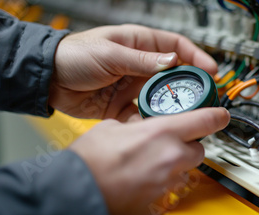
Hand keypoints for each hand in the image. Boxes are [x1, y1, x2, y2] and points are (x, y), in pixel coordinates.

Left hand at [50, 24, 216, 120]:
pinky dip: (149, 122)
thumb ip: (142, 60)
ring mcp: (133, 86)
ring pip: (161, 97)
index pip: (177, 47)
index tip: (210, 71)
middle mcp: (140, 66)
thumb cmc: (73, 54)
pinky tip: (155, 126)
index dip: (196, 57)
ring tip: (182, 115)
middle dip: (189, 87)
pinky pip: (143, 115)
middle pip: (174, 76)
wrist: (48, 80)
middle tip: (203, 97)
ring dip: (170, 106)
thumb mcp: (110, 53)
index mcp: (140, 44)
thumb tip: (172, 61)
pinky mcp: (123, 106)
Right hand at [69, 107, 229, 214]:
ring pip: (185, 170)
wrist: (75, 191)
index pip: (206, 120)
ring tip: (151, 163)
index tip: (222, 114)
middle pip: (199, 149)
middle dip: (189, 145)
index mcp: (162, 133)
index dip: (218, 116)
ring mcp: (166, 181)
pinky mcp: (158, 200)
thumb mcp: (111, 127)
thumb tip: (138, 126)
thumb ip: (134, 125)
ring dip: (175, 165)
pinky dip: (161, 182)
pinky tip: (143, 179)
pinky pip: (169, 188)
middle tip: (171, 143)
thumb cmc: (89, 161)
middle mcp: (171, 157)